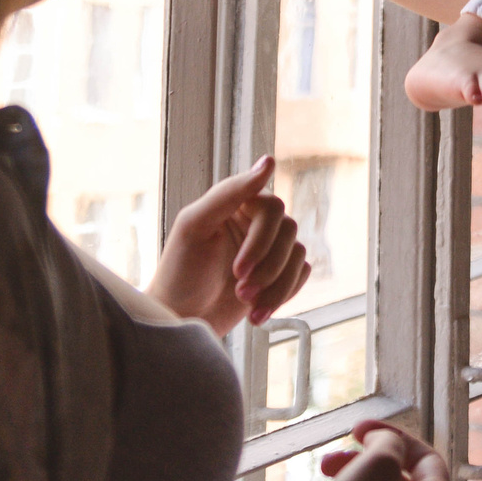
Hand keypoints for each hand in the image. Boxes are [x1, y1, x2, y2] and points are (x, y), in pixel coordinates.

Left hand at [147, 156, 310, 333]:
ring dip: (274, 286)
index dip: (259, 241)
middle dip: (266, 267)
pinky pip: (301, 275)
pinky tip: (257, 311)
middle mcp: (258, 223)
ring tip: (246, 304)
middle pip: (289, 232)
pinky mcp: (279, 275)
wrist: (180, 319)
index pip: (272, 208)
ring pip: (298, 255)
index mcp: (239, 204)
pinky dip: (282, 295)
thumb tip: (268, 161)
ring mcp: (270, 249)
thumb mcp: (195, 225)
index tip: (238, 269)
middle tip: (239, 288)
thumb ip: (228, 192)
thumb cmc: (179, 271)